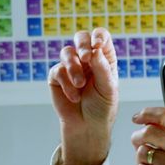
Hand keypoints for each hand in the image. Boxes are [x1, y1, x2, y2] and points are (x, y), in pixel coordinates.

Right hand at [48, 28, 118, 164]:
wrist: (86, 127)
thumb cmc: (101, 108)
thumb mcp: (108, 88)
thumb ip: (102, 68)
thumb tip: (94, 50)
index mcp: (103, 58)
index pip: (100, 37)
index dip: (98, 36)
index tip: (97, 46)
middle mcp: (87, 59)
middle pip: (81, 37)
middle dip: (82, 44)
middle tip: (86, 57)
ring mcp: (71, 66)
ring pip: (67, 53)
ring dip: (74, 67)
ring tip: (80, 85)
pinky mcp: (57, 77)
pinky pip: (58, 71)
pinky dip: (66, 83)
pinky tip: (74, 96)